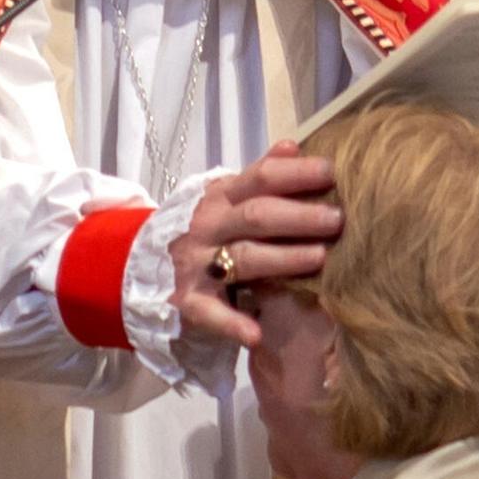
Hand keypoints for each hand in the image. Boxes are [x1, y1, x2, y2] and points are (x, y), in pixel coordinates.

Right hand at [171, 140, 339, 348]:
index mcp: (220, 197)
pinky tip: (255, 333)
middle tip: (337, 219)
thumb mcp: (226, 198)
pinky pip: (211, 313)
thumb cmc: (205, 230)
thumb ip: (259, 176)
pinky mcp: (188, 302)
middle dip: (299, 216)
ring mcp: (196, 264)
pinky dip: (231, 324)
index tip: (332, 173)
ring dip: (281, 259)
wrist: (140, 266)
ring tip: (319, 258)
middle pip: (257, 216)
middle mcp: (207, 226)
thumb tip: (293, 146)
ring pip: (244, 259)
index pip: (260, 178)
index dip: (296, 174)